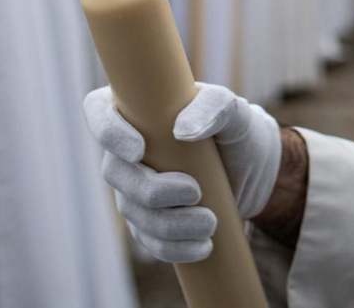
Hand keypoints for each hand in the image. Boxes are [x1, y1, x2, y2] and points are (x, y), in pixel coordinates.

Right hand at [84, 83, 283, 262]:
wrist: (254, 172)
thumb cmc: (239, 132)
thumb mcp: (236, 112)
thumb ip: (214, 107)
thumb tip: (182, 131)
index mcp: (139, 112)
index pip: (98, 112)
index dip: (109, 132)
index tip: (139, 150)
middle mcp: (127, 150)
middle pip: (115, 173)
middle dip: (152, 190)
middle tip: (195, 192)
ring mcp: (134, 188)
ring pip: (133, 212)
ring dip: (170, 224)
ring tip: (210, 223)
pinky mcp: (149, 222)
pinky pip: (149, 240)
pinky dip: (174, 247)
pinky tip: (203, 247)